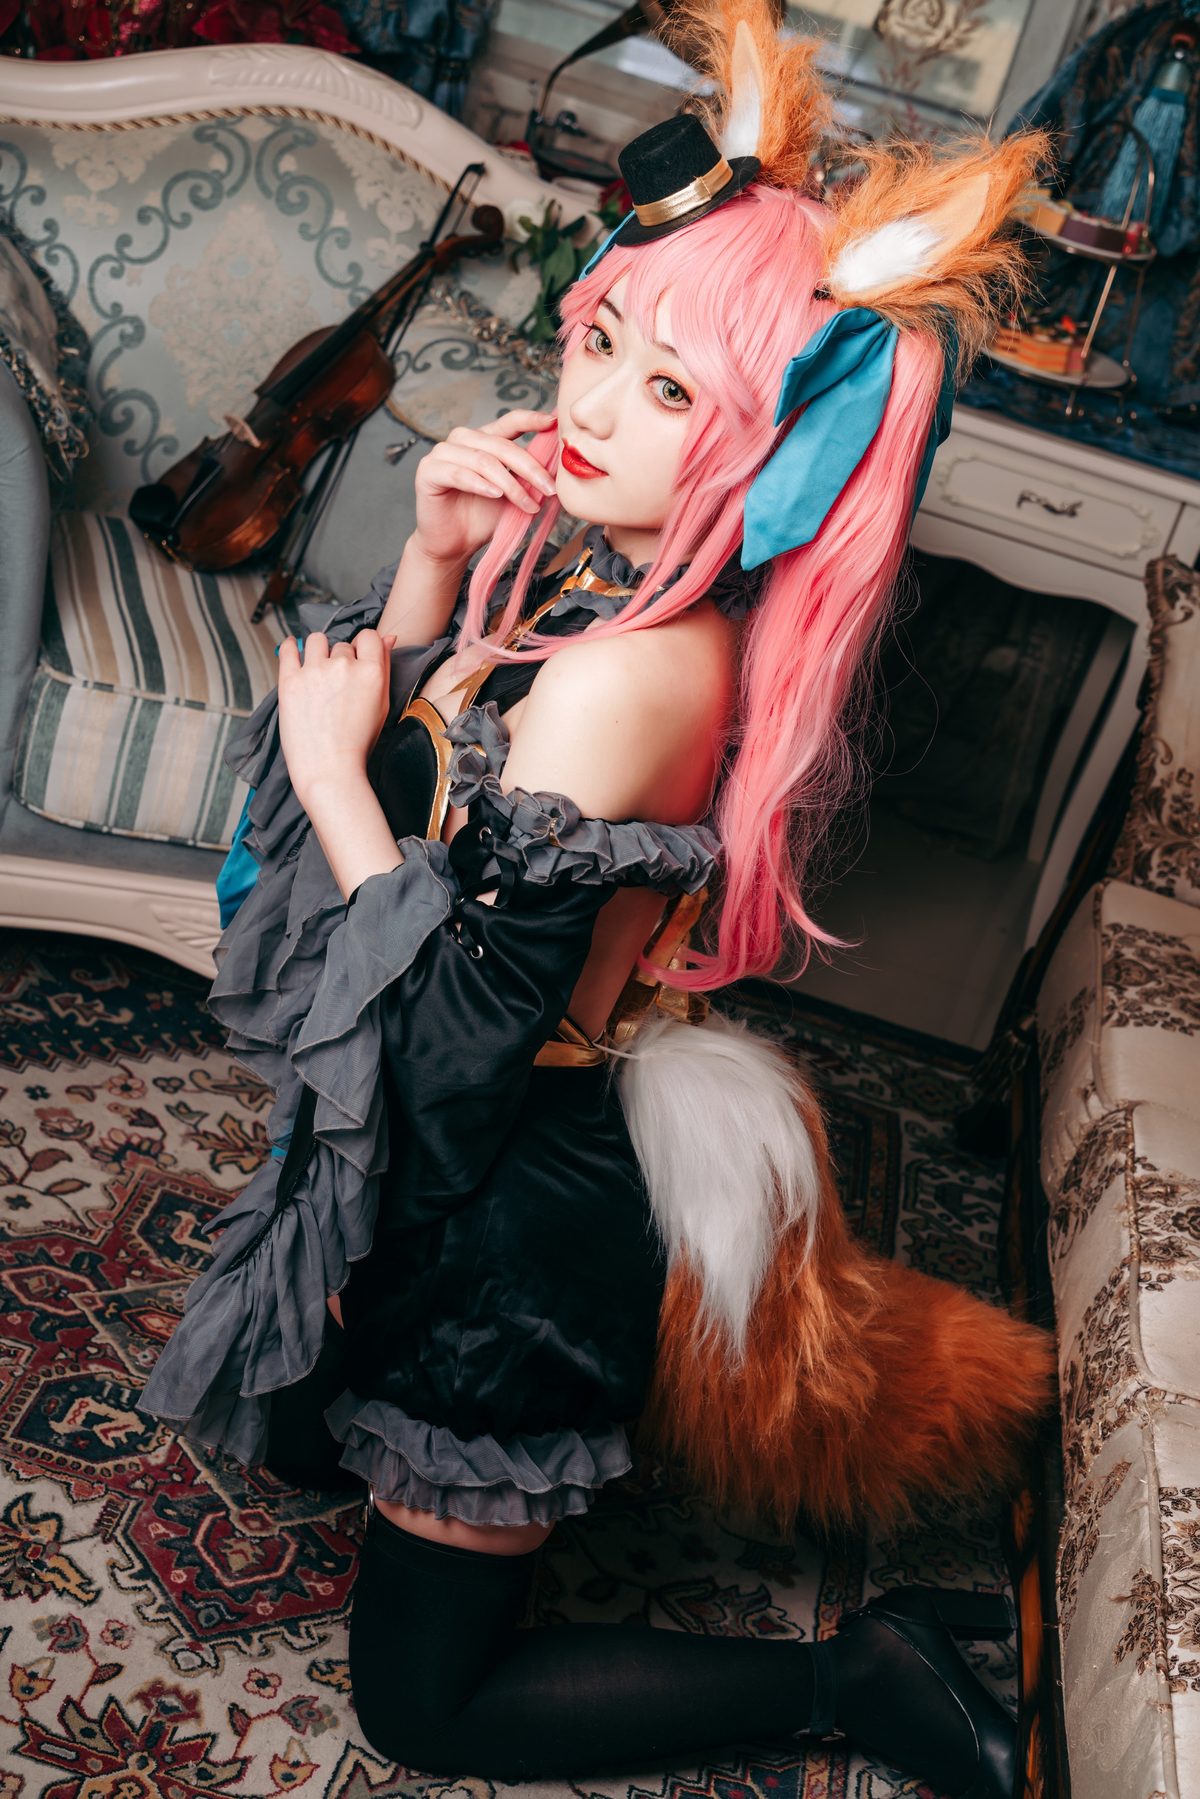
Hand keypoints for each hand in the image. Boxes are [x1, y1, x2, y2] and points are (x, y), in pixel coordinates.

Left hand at [277, 628, 396, 804]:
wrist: (330, 770)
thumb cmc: (357, 744)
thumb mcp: (382, 705)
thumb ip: (384, 667)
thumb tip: (388, 637)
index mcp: (371, 672)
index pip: (369, 636)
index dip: (363, 647)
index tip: (357, 659)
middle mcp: (344, 666)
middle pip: (341, 645)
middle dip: (340, 659)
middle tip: (336, 684)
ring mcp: (315, 671)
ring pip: (316, 640)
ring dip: (318, 650)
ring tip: (316, 671)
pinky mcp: (290, 681)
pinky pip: (289, 649)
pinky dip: (291, 646)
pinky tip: (293, 649)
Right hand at [412, 408, 558, 567]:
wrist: (454, 545)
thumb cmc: (482, 519)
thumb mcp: (512, 494)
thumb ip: (527, 475)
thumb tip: (558, 463)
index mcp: (483, 439)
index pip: (508, 422)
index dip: (530, 420)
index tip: (553, 423)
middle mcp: (461, 440)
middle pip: (501, 445)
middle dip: (529, 468)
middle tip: (549, 489)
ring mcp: (442, 453)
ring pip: (483, 460)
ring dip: (510, 484)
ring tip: (528, 504)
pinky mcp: (428, 472)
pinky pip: (459, 474)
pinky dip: (480, 485)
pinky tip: (495, 496)